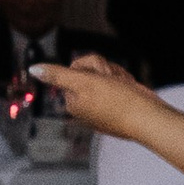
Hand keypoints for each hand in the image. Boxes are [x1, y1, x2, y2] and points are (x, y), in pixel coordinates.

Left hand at [41, 55, 158, 139]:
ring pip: (107, 75)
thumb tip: (33, 69)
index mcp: (73, 101)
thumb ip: (57, 75)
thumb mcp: (84, 82)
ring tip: (124, 87)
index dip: (92, 66)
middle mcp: (85, 105)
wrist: (149, 118)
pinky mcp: (118, 106)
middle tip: (114, 81)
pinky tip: (131, 91)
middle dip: (106, 71)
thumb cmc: (118, 102)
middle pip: (91, 71)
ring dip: (117, 76)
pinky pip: (119, 84)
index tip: (102, 75)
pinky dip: (126, 84)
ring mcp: (102, 106)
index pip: (76, 67)